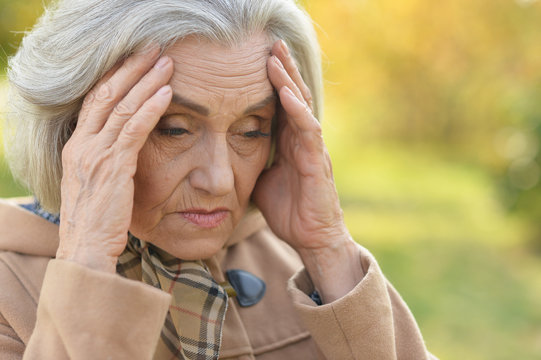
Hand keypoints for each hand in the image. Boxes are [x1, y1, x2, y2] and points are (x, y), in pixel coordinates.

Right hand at [56, 47, 172, 272]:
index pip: (95, 100)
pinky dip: (151, 108)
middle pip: (107, 93)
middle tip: (154, 49)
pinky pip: (134, 130)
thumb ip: (108, 161)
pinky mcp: (113, 167)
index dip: (115, 76)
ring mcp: (96, 154)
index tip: (136, 60)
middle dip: (132, 68)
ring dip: (147, 81)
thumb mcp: (97, 185)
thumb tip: (127, 149)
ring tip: (167, 62)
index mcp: (77, 146)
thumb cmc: (96, 221)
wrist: (85, 250)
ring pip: (122, 106)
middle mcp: (82, 144)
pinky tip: (167, 93)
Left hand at [253, 40, 361, 301]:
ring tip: (276, 57)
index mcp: (288, 142)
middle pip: (292, 97)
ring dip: (289, 81)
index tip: (256, 57)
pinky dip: (296, 110)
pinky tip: (285, 92)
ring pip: (301, 107)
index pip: (280, 104)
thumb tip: (227, 152)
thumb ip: (251, 161)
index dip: (271, 80)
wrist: (311, 239)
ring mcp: (312, 149)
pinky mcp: (317, 163)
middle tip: (270, 43)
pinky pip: (307, 131)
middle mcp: (302, 140)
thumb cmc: (288, 210)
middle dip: (282, 70)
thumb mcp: (261, 180)